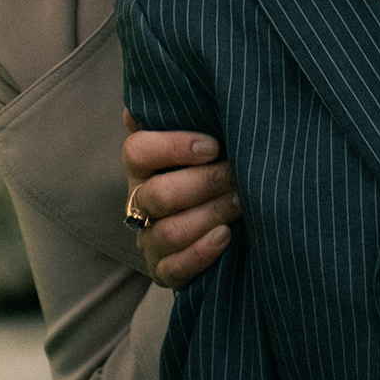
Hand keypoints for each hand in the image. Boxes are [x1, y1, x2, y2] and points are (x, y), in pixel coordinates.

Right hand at [123, 113, 239, 287]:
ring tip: (242, 203)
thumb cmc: (213, 166)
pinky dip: (200, 254)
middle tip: (237, 176)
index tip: (213, 146)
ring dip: (209, 215)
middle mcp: (140, 203)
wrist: (231, 217)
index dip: (173, 147)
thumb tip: (139, 107)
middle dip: (204, 184)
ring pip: (167, 232)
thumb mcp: (203, 136)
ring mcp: (149, 240)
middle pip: (158, 194)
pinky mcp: (164, 271)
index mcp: (142, 166)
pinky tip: (225, 236)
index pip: (137, 152)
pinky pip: (173, 270)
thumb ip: (182, 115)